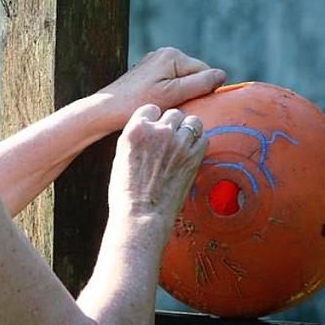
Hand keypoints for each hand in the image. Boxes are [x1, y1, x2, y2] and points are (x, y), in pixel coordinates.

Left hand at [98, 47, 225, 130]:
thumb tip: (222, 74)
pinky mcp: (147, 74)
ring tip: (166, 107)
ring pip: (182, 81)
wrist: (105, 110)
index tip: (191, 106)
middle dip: (191, 92)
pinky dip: (169, 95)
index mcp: (172, 55)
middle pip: (193, 75)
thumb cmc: (138, 103)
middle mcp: (164, 53)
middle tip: (176, 108)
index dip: (203, 91)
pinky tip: (158, 105)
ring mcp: (154, 63)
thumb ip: (200, 83)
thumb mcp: (173, 95)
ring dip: (180, 95)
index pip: (204, 71)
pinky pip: (169, 83)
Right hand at [108, 104, 208, 224]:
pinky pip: (204, 138)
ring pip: (192, 122)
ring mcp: (178, 143)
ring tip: (183, 144)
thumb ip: (136, 138)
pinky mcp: (194, 156)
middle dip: (173, 124)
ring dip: (189, 130)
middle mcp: (158, 131)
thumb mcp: (121, 156)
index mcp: (136, 129)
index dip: (154, 119)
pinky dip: (199, 143)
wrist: (141, 215)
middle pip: (174, 114)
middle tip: (170, 140)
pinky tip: (191, 153)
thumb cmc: (126, 192)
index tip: (155, 129)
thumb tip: (148, 131)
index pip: (151, 109)